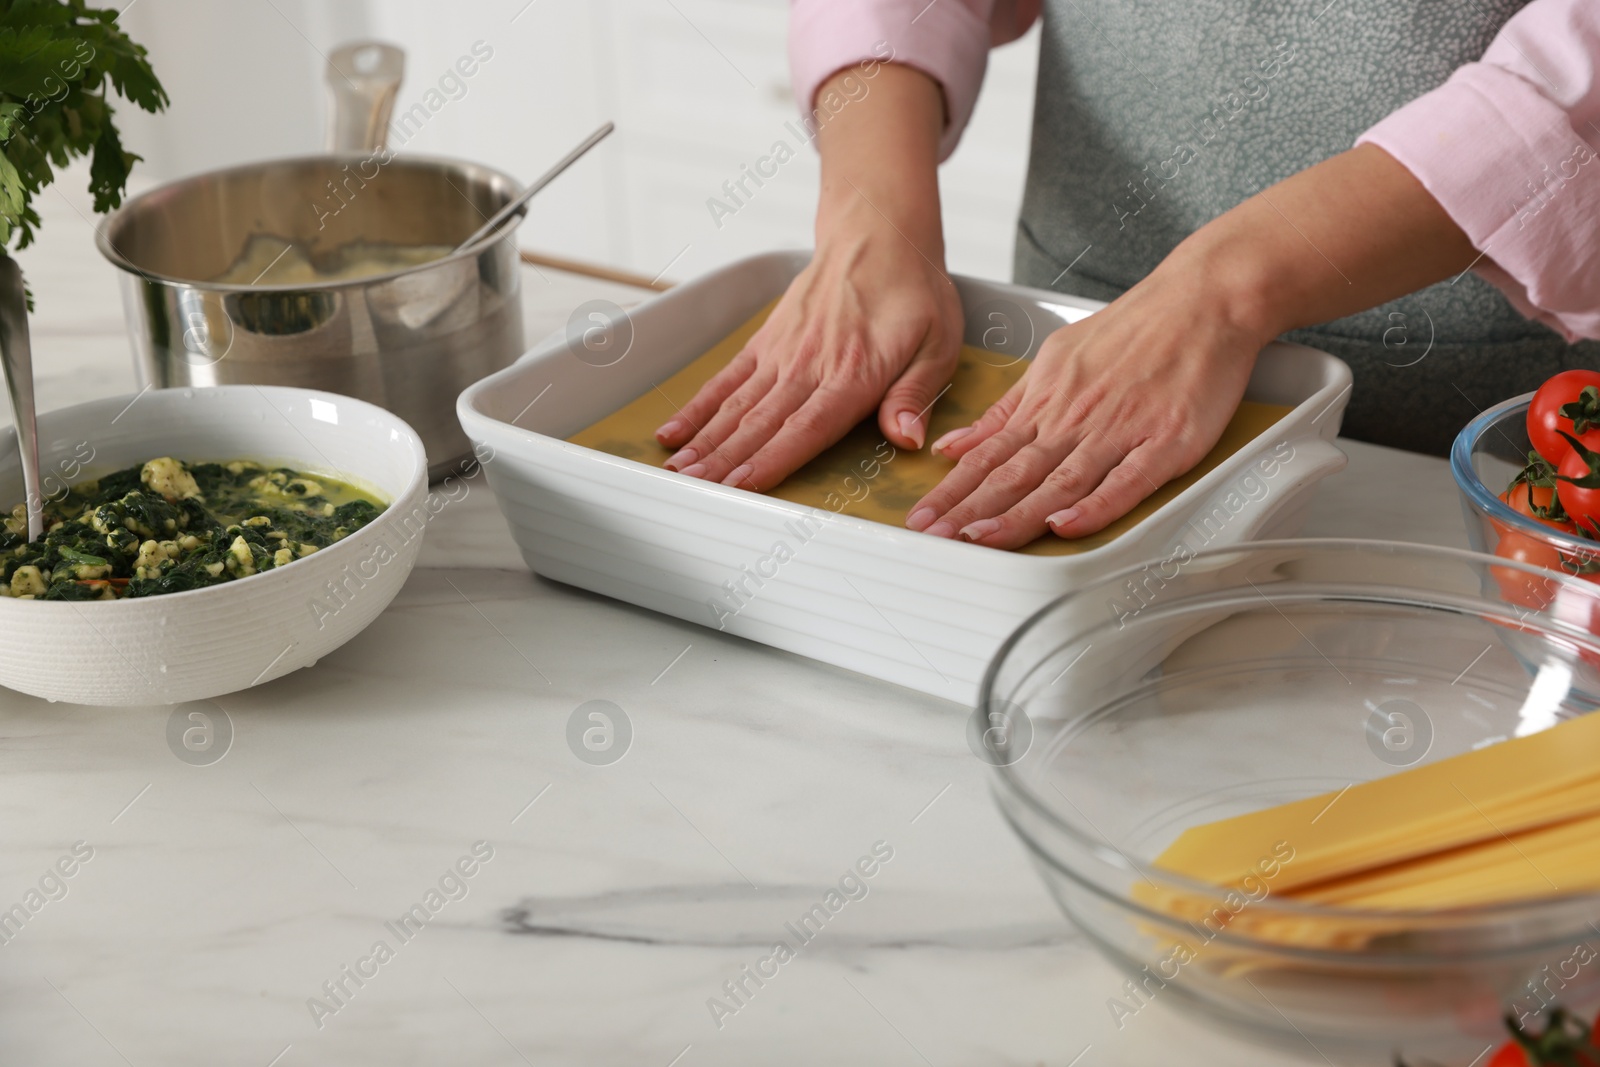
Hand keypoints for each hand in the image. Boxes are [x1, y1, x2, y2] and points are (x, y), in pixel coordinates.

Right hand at [655, 61, 958, 489]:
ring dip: (706, 441)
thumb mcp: (938, 343)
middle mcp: (810, 365)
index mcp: (853, 373)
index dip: (772, 461)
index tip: (743, 487)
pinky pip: (727, 379)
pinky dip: (698, 408)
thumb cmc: (914, 293)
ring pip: (737, 406)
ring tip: (678, 471)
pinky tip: (675, 432)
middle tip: (694, 491)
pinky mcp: (767, 341)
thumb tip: (906, 438)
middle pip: (761, 424)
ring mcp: (782, 352)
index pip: (806, 427)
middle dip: (725, 462)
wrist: (879, 235)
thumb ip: (915, 395)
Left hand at [905, 262, 1264, 547]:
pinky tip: (1065, 526)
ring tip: (979, 540)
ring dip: (1015, 514)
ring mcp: (1120, 430)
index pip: (987, 455)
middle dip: (968, 510)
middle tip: (933, 537)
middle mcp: (1075, 418)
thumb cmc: (1135, 329)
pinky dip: (1094, 506)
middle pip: (1012, 473)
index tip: (922, 519)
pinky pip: (1125, 481)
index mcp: (1046, 402)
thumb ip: (1006, 410)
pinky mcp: (1166, 441)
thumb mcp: (1054, 359)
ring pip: (1058, 482)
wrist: (1204, 298)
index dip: (951, 491)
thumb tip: (954, 443)